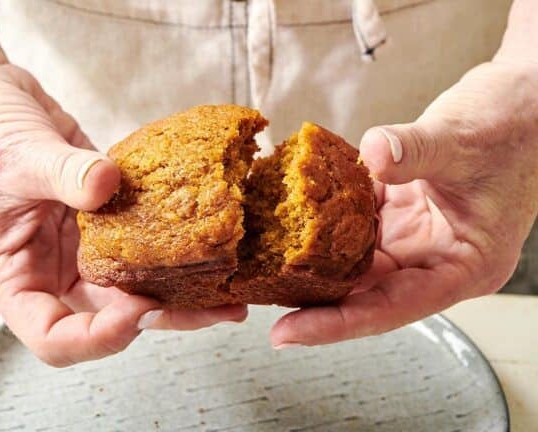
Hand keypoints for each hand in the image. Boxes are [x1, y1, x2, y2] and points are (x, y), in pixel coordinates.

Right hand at [0, 62, 246, 365]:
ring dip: (178, 288)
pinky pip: (139, 240)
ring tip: (228, 289)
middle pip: (107, 318)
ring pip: (131, 283)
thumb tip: (111, 186)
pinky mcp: (101, 217)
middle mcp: (48, 270)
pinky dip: (171, 245)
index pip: (53, 337)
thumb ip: (65, 173)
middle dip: (162, 317)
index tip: (139, 308)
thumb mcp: (14, 154)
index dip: (99, 338)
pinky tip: (210, 242)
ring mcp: (77, 246)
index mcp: (12, 276)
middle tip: (215, 308)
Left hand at [271, 60, 537, 347]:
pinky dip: (326, 216)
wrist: (520, 98)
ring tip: (263, 265)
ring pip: (354, 259)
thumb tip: (373, 153)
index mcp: (464, 266)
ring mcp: (414, 236)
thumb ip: (416, 150)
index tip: (289, 333)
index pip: (393, 308)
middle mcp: (435, 259)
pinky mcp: (398, 211)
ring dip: (313, 258)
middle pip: (365, 292)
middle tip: (260, 298)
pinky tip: (292, 212)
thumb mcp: (464, 141)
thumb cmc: (513, 125)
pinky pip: (354, 221)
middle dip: (313, 298)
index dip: (337, 323)